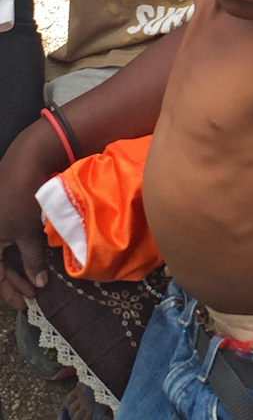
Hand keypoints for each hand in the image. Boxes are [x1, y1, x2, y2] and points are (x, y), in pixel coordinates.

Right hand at [0, 121, 61, 308]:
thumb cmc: (23, 198)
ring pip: (0, 254)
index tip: (25, 303)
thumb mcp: (28, 232)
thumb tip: (39, 284)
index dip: (9, 291)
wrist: (25, 161)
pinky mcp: (1, 215)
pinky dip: (15, 252)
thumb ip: (32, 260)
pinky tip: (28, 258)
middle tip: (32, 294)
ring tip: (34, 279)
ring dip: (15, 267)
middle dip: (13, 281)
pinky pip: (3, 242)